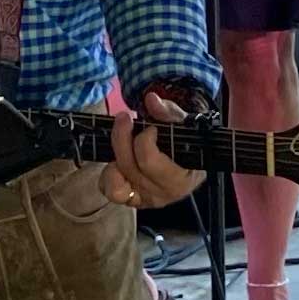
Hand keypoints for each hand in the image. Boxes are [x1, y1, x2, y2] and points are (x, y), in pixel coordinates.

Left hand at [104, 91, 205, 209]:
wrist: (190, 162)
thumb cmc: (188, 142)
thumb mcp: (183, 125)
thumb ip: (168, 113)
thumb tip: (151, 99)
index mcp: (179, 180)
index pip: (148, 161)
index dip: (144, 138)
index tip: (151, 127)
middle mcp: (161, 195)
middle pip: (128, 166)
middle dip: (122, 137)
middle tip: (125, 118)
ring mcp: (144, 200)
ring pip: (115, 185)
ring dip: (113, 161)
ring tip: (121, 144)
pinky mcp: (130, 200)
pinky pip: (108, 190)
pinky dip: (108, 175)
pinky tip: (117, 160)